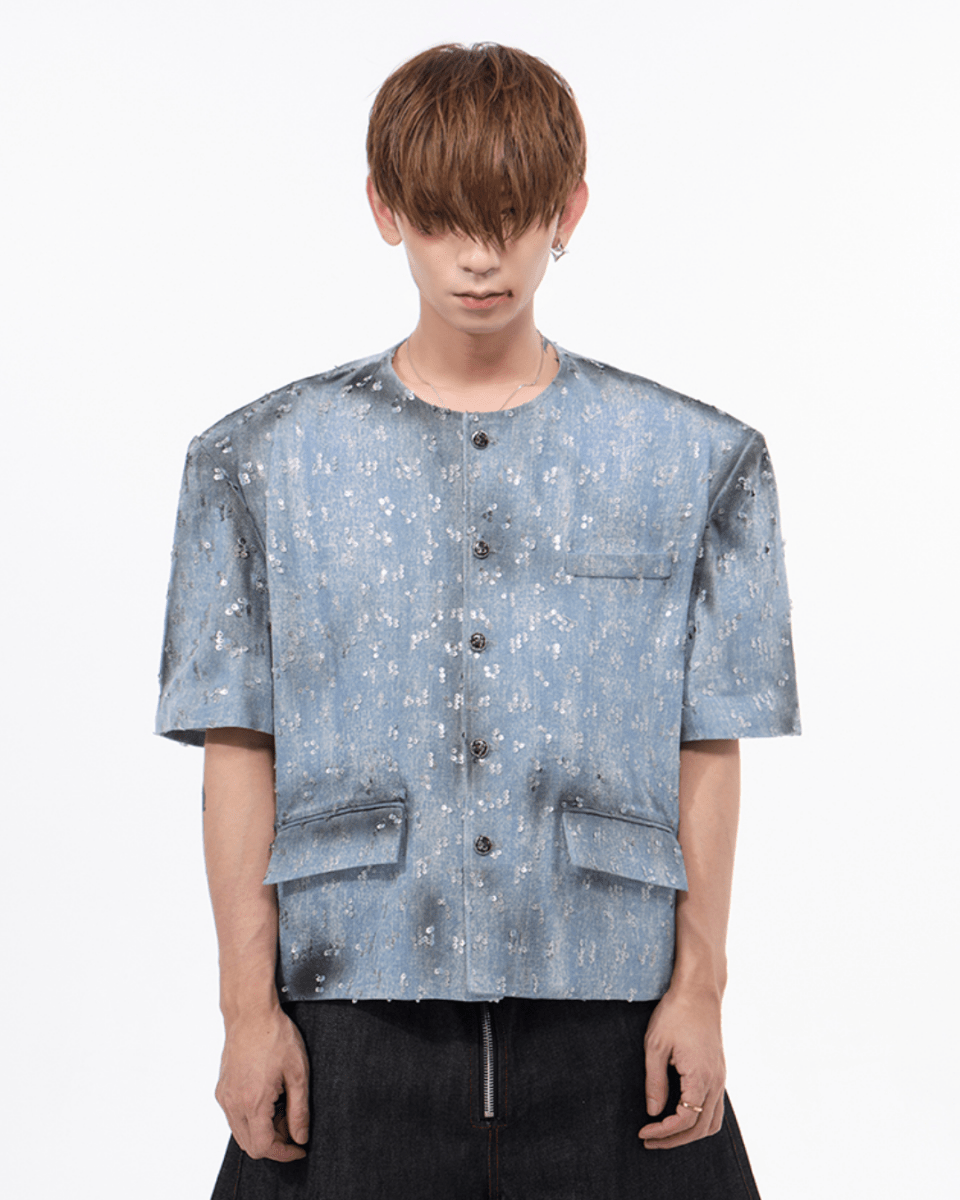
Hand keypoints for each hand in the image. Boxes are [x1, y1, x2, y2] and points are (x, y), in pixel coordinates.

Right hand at [215, 1006, 309, 1161]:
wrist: (251, 1012)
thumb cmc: (275, 1036)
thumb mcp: (297, 1073)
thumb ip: (300, 1110)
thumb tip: (301, 1137)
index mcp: (253, 1102)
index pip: (264, 1147)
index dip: (284, 1153)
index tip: (299, 1147)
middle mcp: (233, 1103)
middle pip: (250, 1146)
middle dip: (274, 1143)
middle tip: (293, 1125)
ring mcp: (224, 1096)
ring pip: (241, 1133)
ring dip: (262, 1131)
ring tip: (282, 1108)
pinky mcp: (222, 1088)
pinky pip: (234, 1117)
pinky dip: (251, 1118)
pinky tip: (268, 1098)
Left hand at [637, 986, 725, 1148]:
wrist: (698, 991)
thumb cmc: (675, 1013)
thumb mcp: (655, 1046)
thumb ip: (655, 1082)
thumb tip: (653, 1112)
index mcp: (700, 1076)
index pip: (685, 1120)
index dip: (664, 1132)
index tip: (643, 1131)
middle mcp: (716, 1081)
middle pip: (702, 1128)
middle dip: (675, 1140)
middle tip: (649, 1140)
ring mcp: (720, 1077)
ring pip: (713, 1121)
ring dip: (690, 1133)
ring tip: (665, 1134)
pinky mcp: (718, 1071)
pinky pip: (715, 1107)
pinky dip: (700, 1119)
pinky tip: (680, 1114)